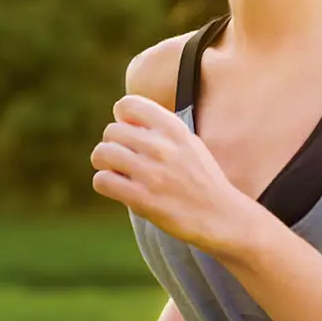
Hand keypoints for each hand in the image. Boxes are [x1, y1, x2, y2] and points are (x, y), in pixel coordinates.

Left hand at [91, 94, 253, 254]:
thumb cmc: (201, 180)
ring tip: (117, 171)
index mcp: (174, 129)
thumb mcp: (188, 143)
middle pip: (111, 130)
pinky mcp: (141, 198)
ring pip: (101, 153)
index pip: (128, 105)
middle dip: (112, 144)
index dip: (122, 118)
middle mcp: (162, 146)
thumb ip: (160, 129)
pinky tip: (118, 188)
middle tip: (123, 159)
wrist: (220, 216)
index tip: (130, 132)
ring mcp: (151, 173)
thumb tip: (122, 119)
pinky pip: (102, 180)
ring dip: (104, 163)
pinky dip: (105, 183)